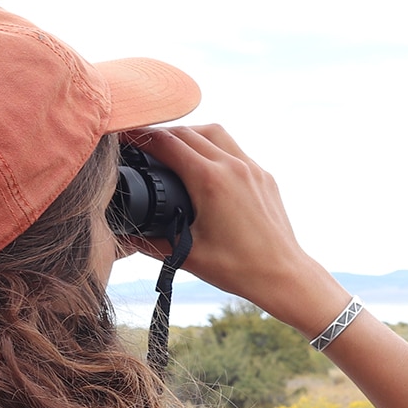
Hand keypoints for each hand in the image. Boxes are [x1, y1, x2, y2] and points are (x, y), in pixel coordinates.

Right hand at [121, 126, 347, 336]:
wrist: (283, 275)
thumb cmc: (238, 269)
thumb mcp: (187, 256)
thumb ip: (151, 245)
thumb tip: (125, 238)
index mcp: (210, 180)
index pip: (167, 144)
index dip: (141, 136)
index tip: (124, 135)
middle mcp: (232, 166)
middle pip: (188, 132)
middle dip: (162, 133)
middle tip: (143, 142)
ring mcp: (251, 168)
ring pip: (214, 133)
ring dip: (191, 134)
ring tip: (174, 149)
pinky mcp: (264, 176)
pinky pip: (235, 149)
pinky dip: (214, 148)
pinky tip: (205, 165)